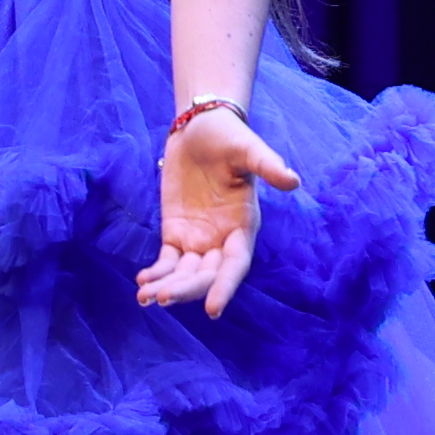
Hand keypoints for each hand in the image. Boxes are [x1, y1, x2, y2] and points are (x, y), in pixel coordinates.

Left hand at [136, 105, 302, 319]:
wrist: (200, 126)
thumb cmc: (229, 137)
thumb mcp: (247, 148)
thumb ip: (267, 165)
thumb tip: (293, 180)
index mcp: (244, 226)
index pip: (235, 264)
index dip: (225, 286)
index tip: (212, 309)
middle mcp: (222, 239)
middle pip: (206, 275)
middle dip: (186, 289)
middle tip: (161, 298)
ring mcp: (198, 239)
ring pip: (185, 273)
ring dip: (168, 286)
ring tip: (144, 297)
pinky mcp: (176, 233)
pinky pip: (167, 260)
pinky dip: (157, 272)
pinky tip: (142, 282)